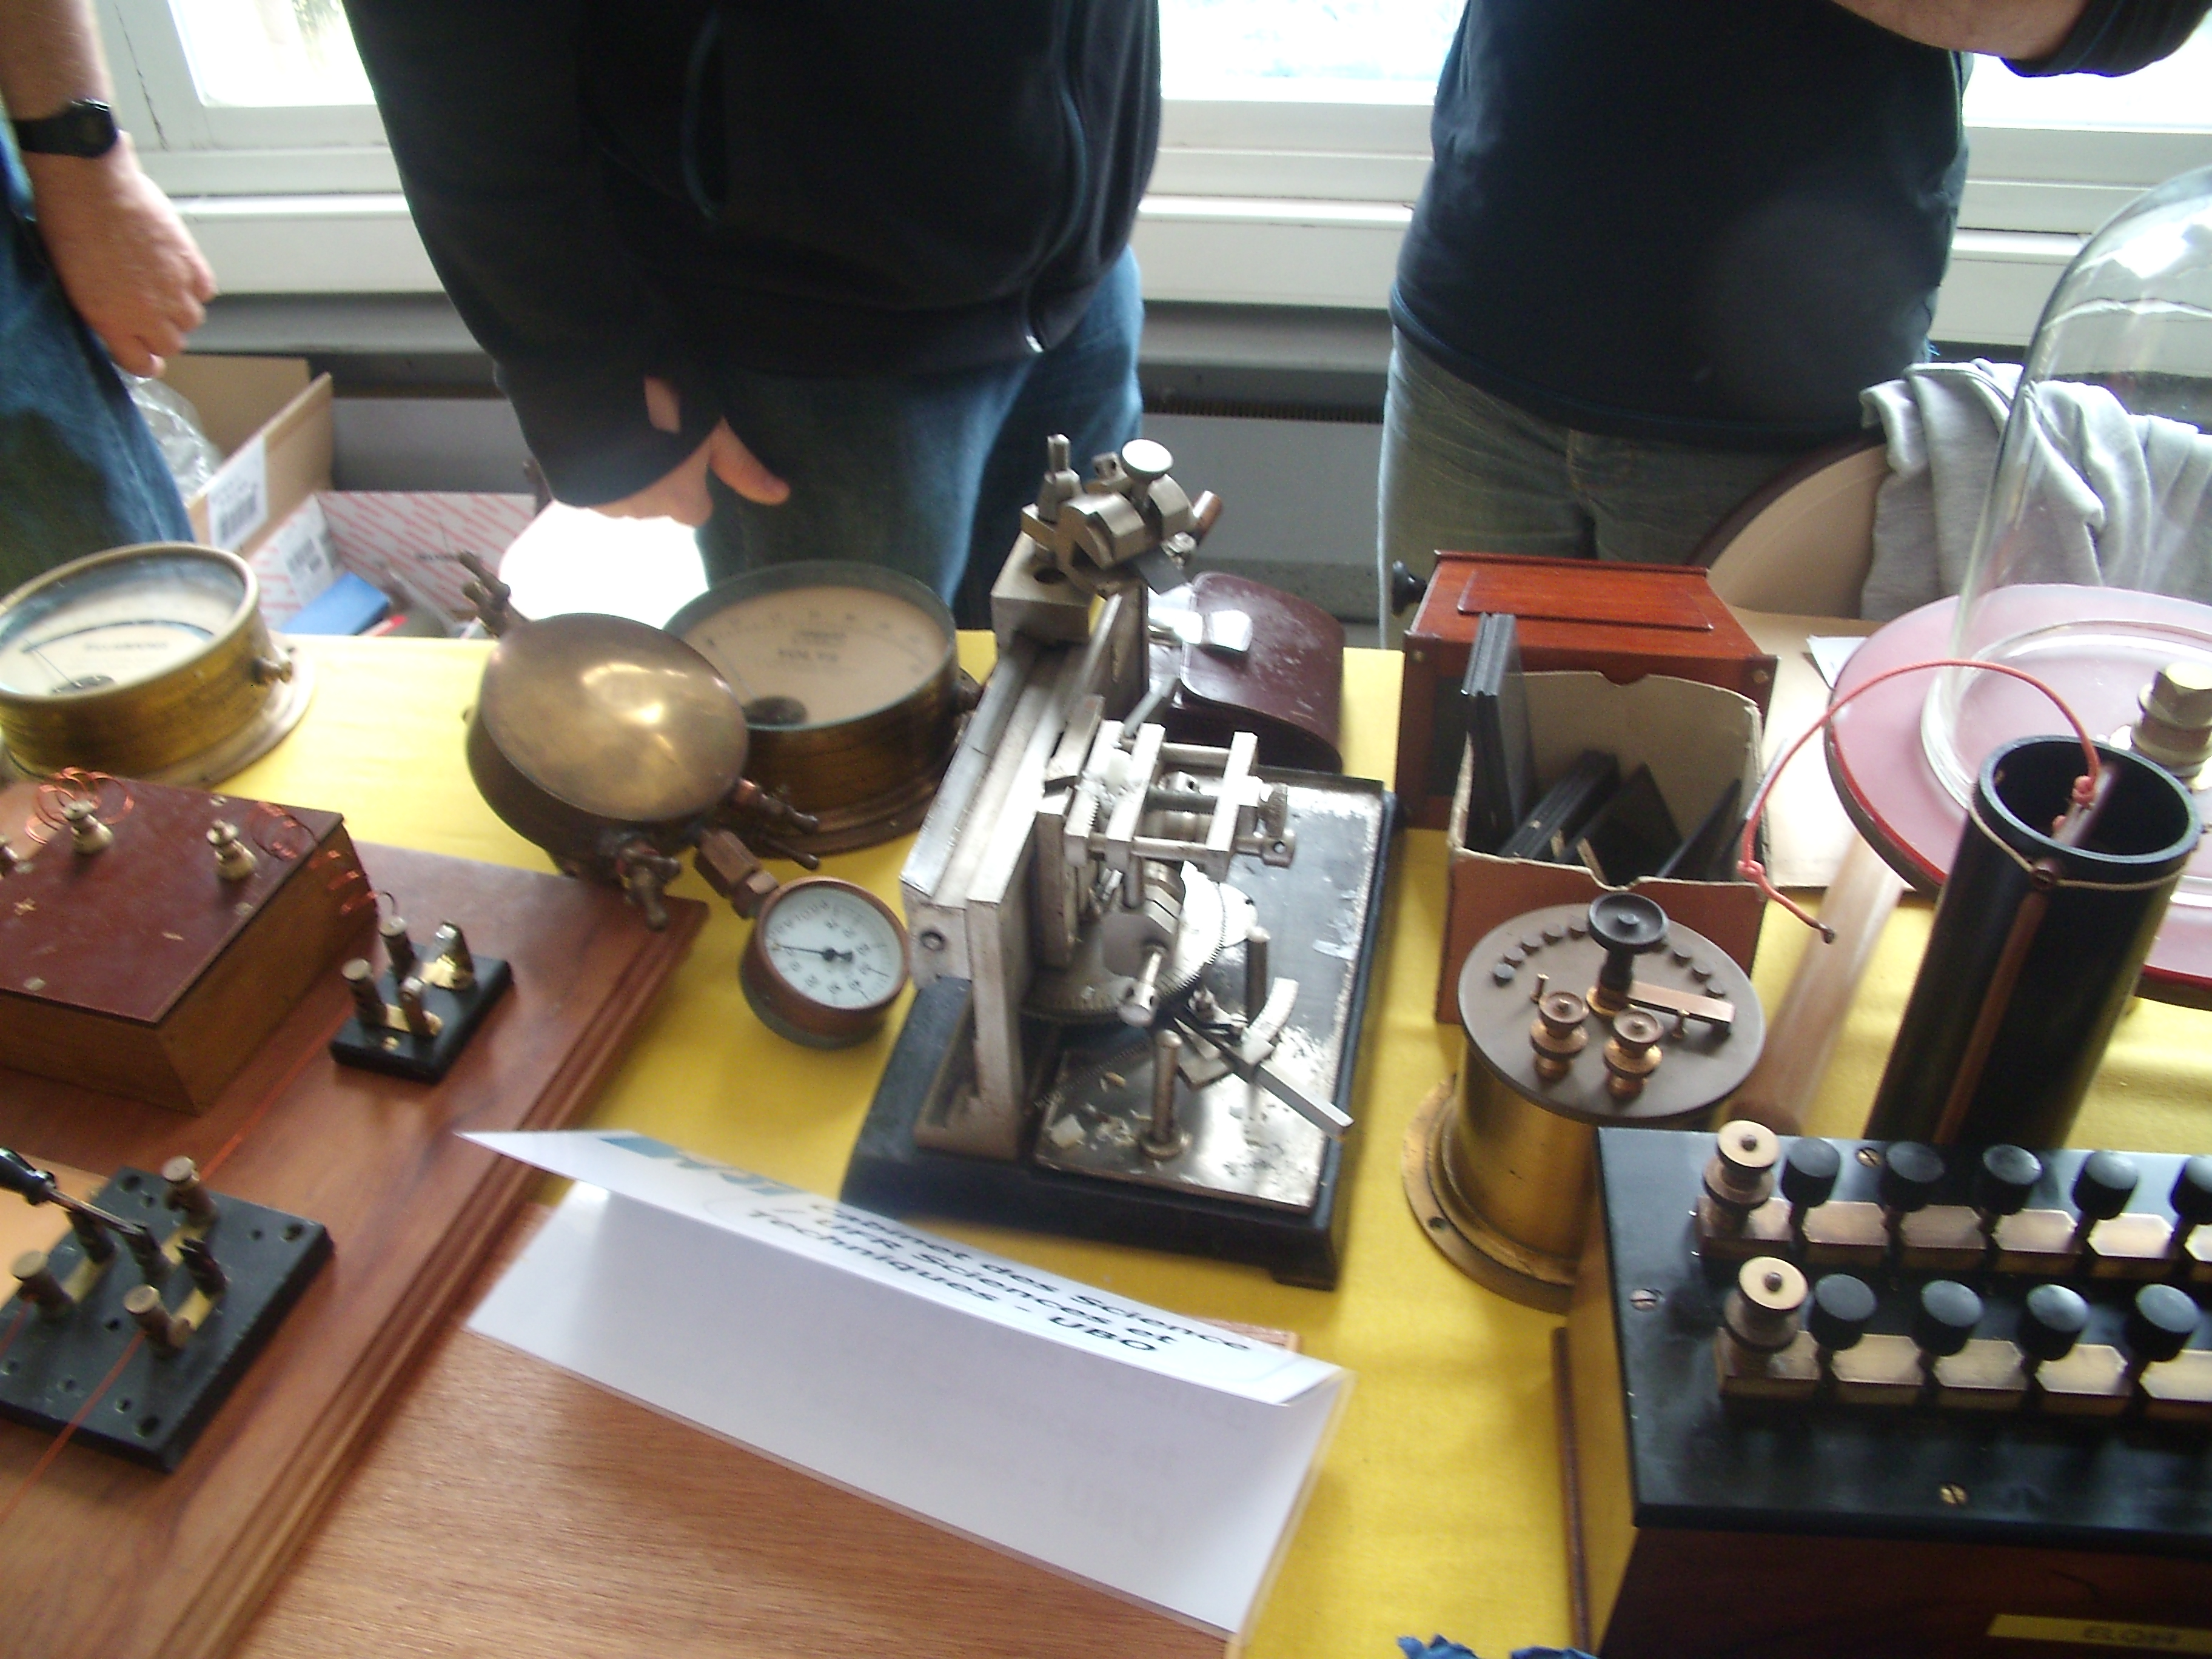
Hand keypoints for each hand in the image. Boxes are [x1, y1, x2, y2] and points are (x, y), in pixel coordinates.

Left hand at [23, 138, 214, 375]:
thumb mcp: (74, 283)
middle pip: (173, 344)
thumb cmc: (69, 225)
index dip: (145, 361)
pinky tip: (179, 271)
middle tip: (152, 314)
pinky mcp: (191, 264)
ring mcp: (174, 289)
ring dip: (181, 309)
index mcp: (111, 321)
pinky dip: (195, 286)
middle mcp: (147, 313)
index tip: (144, 354)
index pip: (142, 364)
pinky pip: (205, 290)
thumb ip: (102, 311)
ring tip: (165, 288)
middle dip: (163, 333)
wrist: (90, 186)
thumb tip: (120, 321)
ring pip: (192, 319)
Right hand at [596, 376, 789, 525]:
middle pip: (657, 504)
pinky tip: (596, 438)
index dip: (690, 487)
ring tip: (623, 433)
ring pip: (623, 496)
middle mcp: (642, 511)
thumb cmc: (663, 406)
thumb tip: (781, 496)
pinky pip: (591, 487)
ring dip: (624, 474)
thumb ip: (741, 467)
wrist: (592, 387)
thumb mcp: (712, 429)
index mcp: (679, 501)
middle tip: (652, 435)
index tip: (685, 459)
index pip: (694, 511)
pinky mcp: (572, 489)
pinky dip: (596, 469)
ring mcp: (603, 502)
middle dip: (656, 480)